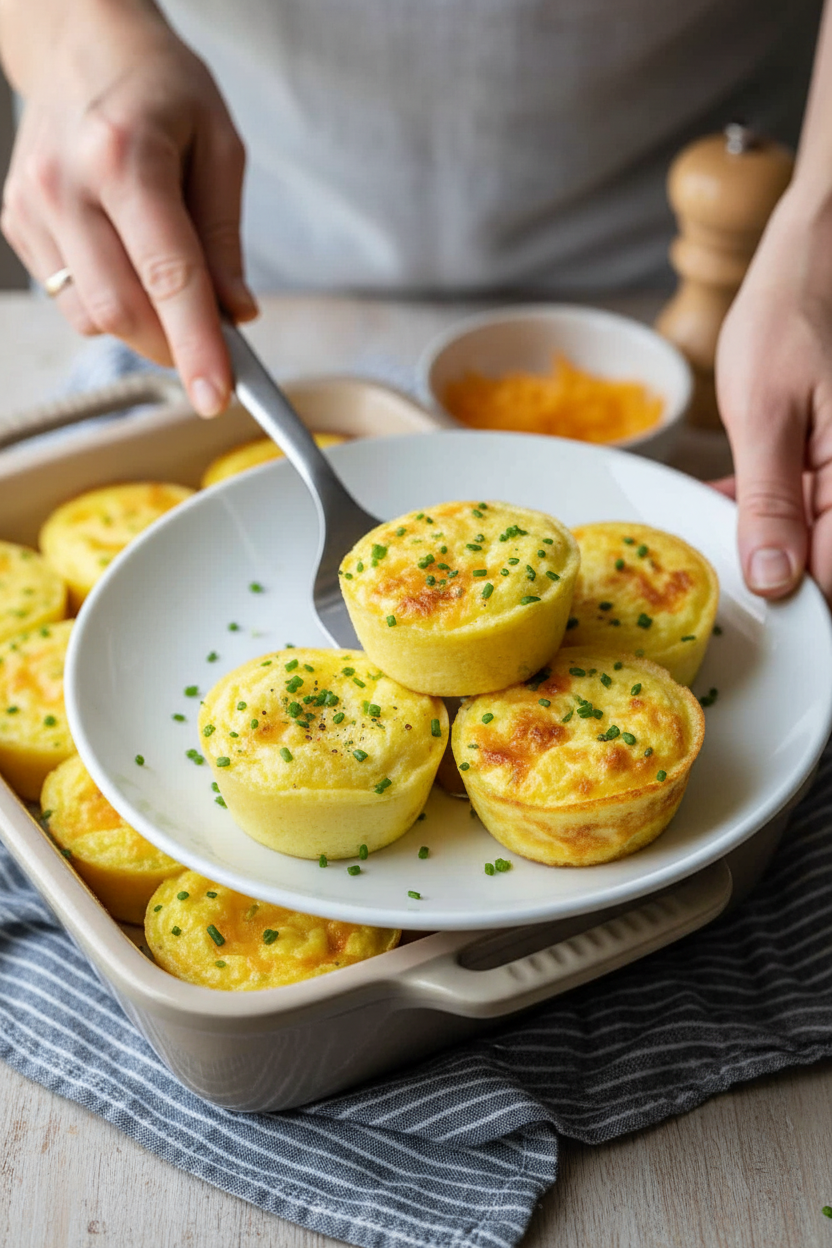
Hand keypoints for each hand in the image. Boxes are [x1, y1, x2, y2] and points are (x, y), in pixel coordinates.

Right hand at [0, 0, 256, 414]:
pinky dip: (109, 301)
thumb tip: (236, 315)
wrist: (78, 42)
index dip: (196, 346)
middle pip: (121, 311)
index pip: (168, 277)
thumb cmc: (158, 87)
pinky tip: (124, 258)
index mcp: (125, 155)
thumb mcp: (219, 146)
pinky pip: (67, 298)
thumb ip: (224, 238)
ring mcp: (31, 204)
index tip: (218, 396)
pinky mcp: (15, 221)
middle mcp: (66, 183)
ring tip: (166, 282)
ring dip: (141, 325)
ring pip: (91, 316)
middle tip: (209, 345)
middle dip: (172, 345)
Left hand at [716, 184, 831, 601]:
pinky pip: (804, 507)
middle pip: (822, 563)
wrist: (814, 261)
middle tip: (717, 570)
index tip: (742, 608)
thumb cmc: (791, 320)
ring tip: (709, 527)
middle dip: (772, 572)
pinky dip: (765, 509)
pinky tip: (724, 499)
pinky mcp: (830, 465)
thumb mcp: (765, 414)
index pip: (831, 576)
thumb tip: (774, 579)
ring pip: (809, 539)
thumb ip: (769, 500)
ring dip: (762, 539)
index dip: (790, 601)